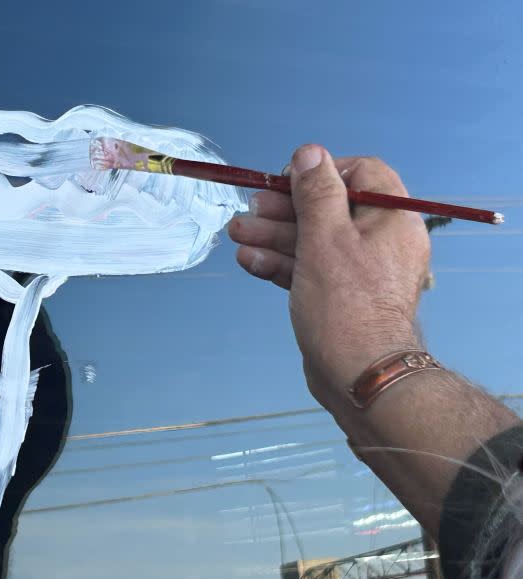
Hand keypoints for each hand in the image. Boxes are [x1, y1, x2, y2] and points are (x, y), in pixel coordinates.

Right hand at [228, 144, 431, 412]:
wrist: (359, 376)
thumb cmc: (346, 304)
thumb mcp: (325, 238)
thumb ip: (316, 192)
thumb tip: (310, 153)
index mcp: (391, 219)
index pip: (361, 174)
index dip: (321, 172)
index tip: (287, 180)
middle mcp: (380, 242)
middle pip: (327, 210)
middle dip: (284, 209)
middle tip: (249, 209)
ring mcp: (359, 273)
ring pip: (313, 242)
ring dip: (274, 236)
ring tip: (237, 233)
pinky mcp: (339, 298)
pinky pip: (309, 270)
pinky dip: (282, 264)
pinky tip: (250, 261)